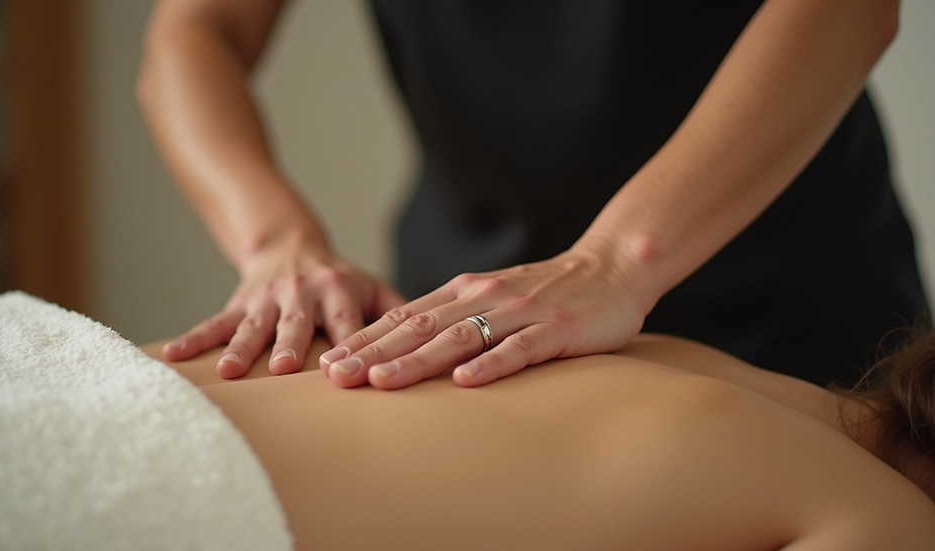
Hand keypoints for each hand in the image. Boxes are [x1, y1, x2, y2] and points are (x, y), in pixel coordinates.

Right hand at [162, 242, 404, 378]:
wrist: (290, 244)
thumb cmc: (341, 280)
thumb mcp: (373, 287)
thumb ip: (398, 313)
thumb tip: (431, 345)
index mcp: (340, 290)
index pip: (347, 324)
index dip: (349, 345)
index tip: (349, 372)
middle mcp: (303, 293)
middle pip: (296, 324)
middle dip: (289, 345)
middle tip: (283, 368)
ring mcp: (267, 298)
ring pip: (253, 326)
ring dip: (242, 349)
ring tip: (230, 372)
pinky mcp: (240, 303)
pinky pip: (215, 322)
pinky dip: (195, 340)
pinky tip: (173, 356)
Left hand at [318, 248, 649, 388]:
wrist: (612, 267)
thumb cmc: (548, 292)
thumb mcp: (494, 300)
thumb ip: (457, 320)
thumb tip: (407, 351)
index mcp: (464, 292)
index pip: (404, 317)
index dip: (364, 340)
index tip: (327, 364)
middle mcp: (483, 297)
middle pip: (419, 327)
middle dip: (373, 352)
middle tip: (334, 377)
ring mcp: (519, 312)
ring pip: (458, 338)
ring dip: (417, 360)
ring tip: (380, 381)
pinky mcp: (554, 328)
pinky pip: (518, 348)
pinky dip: (490, 364)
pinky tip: (464, 383)